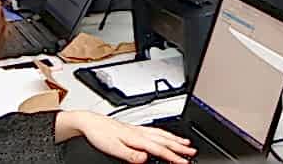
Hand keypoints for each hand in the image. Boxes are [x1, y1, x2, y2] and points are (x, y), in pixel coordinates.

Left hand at [55, 111, 195, 163]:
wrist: (91, 123)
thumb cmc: (100, 135)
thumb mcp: (113, 148)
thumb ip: (130, 154)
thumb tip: (144, 159)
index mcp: (137, 138)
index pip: (159, 149)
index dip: (173, 156)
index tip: (184, 162)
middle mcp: (140, 132)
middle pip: (164, 140)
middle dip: (180, 147)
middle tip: (192, 152)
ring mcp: (139, 129)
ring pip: (162, 134)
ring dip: (175, 139)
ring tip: (186, 143)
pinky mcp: (135, 128)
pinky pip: (156, 130)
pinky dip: (165, 133)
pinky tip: (167, 135)